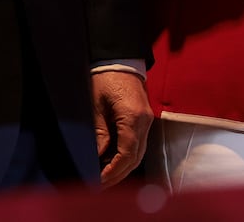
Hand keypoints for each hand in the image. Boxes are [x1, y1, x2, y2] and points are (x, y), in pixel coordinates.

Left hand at [92, 70, 151, 186]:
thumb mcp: (96, 105)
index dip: (114, 170)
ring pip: (139, 154)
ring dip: (123, 167)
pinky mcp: (144, 120)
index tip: (100, 180)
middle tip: (100, 185)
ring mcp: (147, 122)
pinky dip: (125, 156)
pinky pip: (137, 144)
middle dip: (118, 174)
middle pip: (136, 158)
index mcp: (133, 117)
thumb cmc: (104, 77)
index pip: (127, 153)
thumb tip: (98, 156)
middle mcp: (145, 122)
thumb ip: (99, 132)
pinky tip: (112, 162)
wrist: (119, 59)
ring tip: (104, 177)